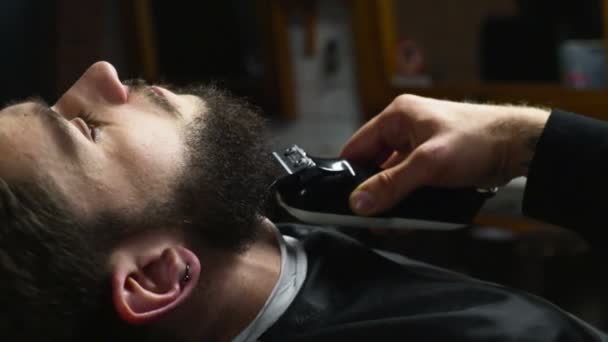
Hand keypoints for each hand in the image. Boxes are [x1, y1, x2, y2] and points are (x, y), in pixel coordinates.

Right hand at [341, 95, 549, 214]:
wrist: (520, 146)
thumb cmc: (478, 140)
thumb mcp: (429, 164)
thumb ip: (391, 184)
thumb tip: (358, 203)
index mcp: (397, 116)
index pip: (357, 146)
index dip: (348, 173)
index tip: (343, 201)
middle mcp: (405, 128)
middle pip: (373, 164)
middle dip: (371, 191)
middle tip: (369, 218)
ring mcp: (419, 145)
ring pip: (392, 176)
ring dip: (390, 197)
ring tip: (389, 222)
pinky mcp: (433, 160)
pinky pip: (410, 181)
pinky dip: (407, 197)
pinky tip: (408, 216)